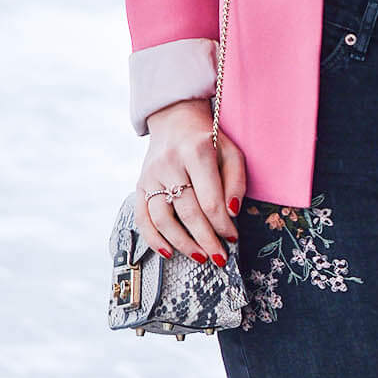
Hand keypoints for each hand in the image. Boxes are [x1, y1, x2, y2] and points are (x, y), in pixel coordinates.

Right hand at [137, 99, 244, 267]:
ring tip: (200, 256)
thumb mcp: (231, 152)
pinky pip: (142, 217)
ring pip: (163, 219)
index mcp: (196, 152)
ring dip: (182, 243)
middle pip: (188, 212)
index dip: (223, 225)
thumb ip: (236, 181)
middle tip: (219, 256)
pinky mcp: (140, 184)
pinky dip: (153, 239)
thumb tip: (231, 213)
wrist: (175, 120)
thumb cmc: (208, 140)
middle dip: (206, 239)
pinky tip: (168, 252)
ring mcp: (151, 175)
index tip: (233, 237)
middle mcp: (170, 164)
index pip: (210, 200)